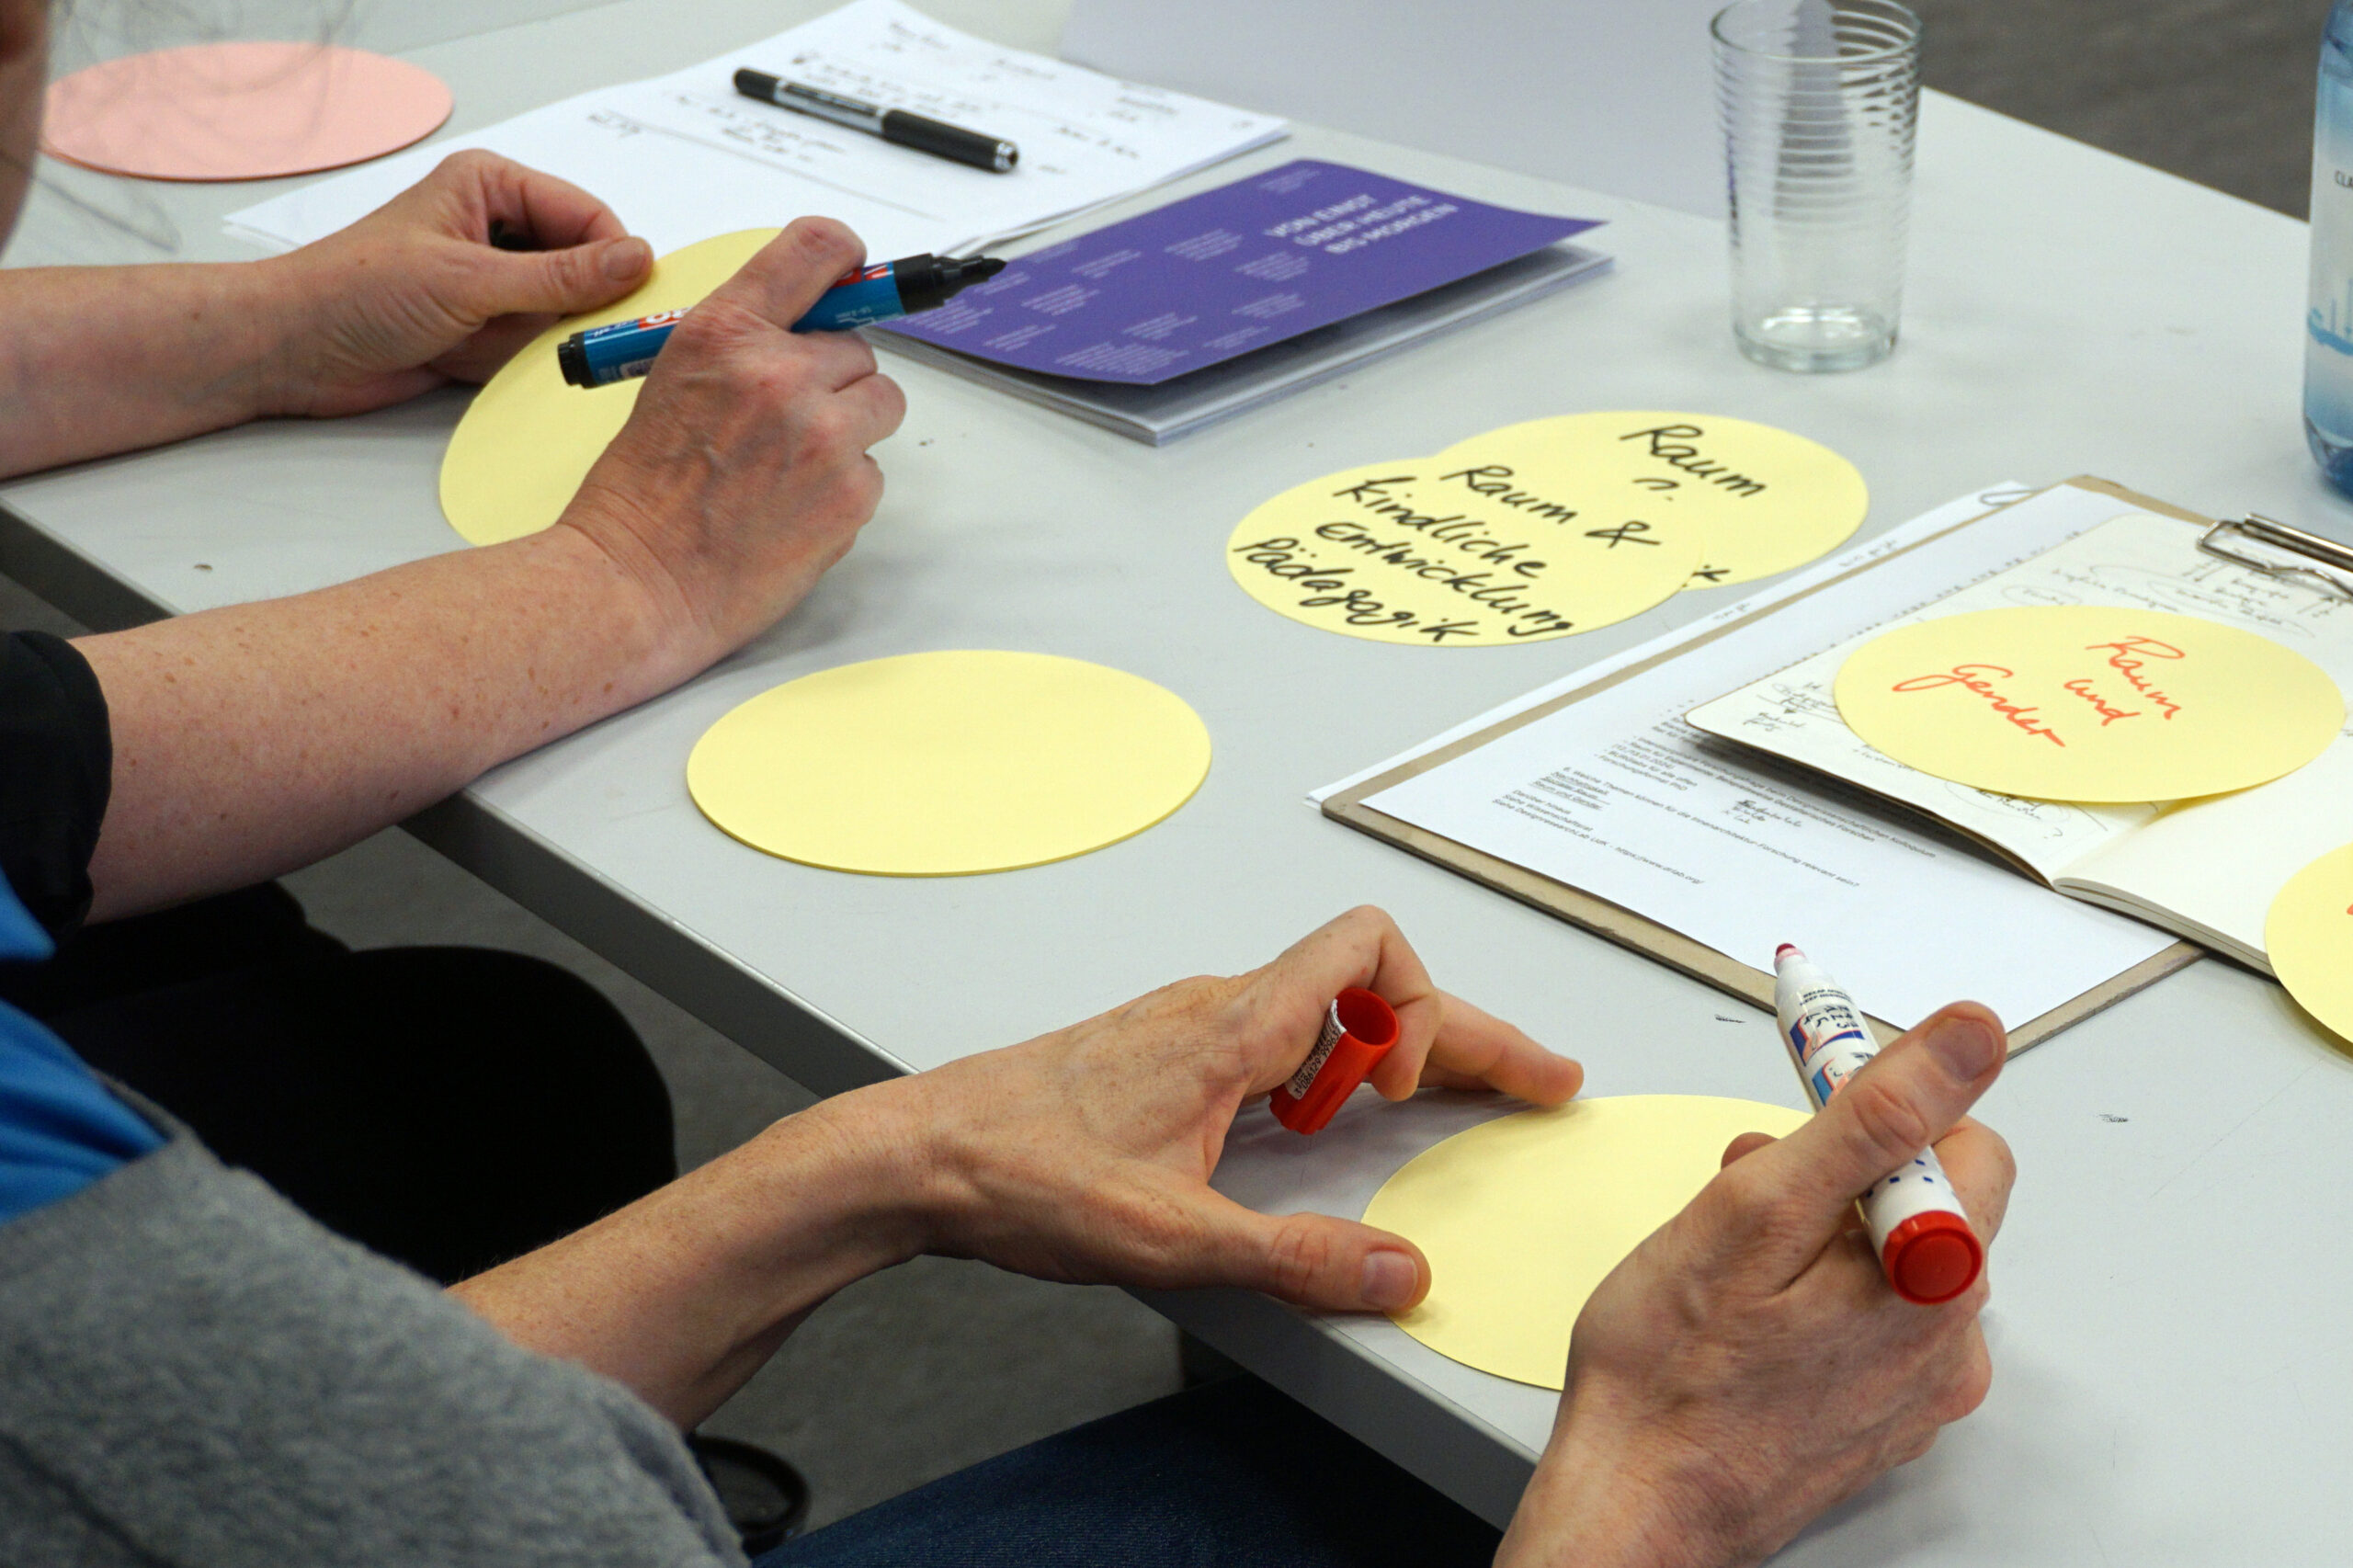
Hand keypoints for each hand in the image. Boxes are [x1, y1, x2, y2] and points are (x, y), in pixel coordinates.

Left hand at [261, 150, 653, 416]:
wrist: (293, 350)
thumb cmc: (356, 291)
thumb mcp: (469, 280)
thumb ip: (560, 277)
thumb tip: (637, 261)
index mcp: (493, 186)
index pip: (589, 217)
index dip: (615, 261)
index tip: (632, 306)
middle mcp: (499, 228)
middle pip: (584, 266)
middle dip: (577, 307)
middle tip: (565, 336)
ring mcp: (494, 281)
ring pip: (564, 313)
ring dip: (541, 339)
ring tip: (491, 343)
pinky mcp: (485, 327)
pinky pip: (536, 347)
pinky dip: (522, 362)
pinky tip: (481, 360)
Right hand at [555, 217, 907, 666]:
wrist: (638, 582)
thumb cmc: (642, 496)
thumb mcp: (674, 380)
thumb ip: (742, 347)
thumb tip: (804, 332)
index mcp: (725, 332)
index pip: (816, 251)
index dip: (846, 260)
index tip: (854, 273)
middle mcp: (779, 373)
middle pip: (857, 346)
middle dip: (832, 379)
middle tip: (786, 423)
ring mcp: (824, 434)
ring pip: (881, 402)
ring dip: (850, 428)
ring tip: (791, 467)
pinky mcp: (851, 492)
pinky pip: (875, 470)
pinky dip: (844, 489)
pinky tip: (792, 509)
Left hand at [842, 906, 1584, 1312]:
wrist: (919, 1153)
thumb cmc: (1022, 1174)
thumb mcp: (1170, 1237)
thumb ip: (1293, 1258)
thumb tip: (1400, 1272)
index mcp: (1234, 1028)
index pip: (1370, 951)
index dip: (1426, 1012)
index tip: (1412, 1098)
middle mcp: (1220, 1008)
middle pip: (1372, 986)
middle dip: (1460, 1035)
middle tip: (1536, 1081)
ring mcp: (1192, 1024)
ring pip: (1325, 1009)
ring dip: (1389, 1050)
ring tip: (1416, 1108)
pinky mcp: (1167, 1050)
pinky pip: (1279, 1032)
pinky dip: (1329, 1065)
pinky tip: (1311, 1121)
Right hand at [1496, 1004, 2014, 1567]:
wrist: (1636, 1508)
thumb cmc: (1668, 1377)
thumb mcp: (1756, 1211)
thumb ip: (1873, 1115)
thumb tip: (1970, 1037)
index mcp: (1936, 1278)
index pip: (1963, 1137)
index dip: (1875, 1113)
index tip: (1802, 1124)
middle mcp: (1950, 1340)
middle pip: (1926, 1200)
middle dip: (1837, 1181)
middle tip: (1744, 1207)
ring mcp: (1922, 1389)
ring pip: (1892, 1261)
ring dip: (1822, 1243)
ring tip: (1735, 1273)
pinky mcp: (1887, 1420)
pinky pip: (1873, 1325)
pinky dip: (1819, 1304)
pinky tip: (1753, 1323)